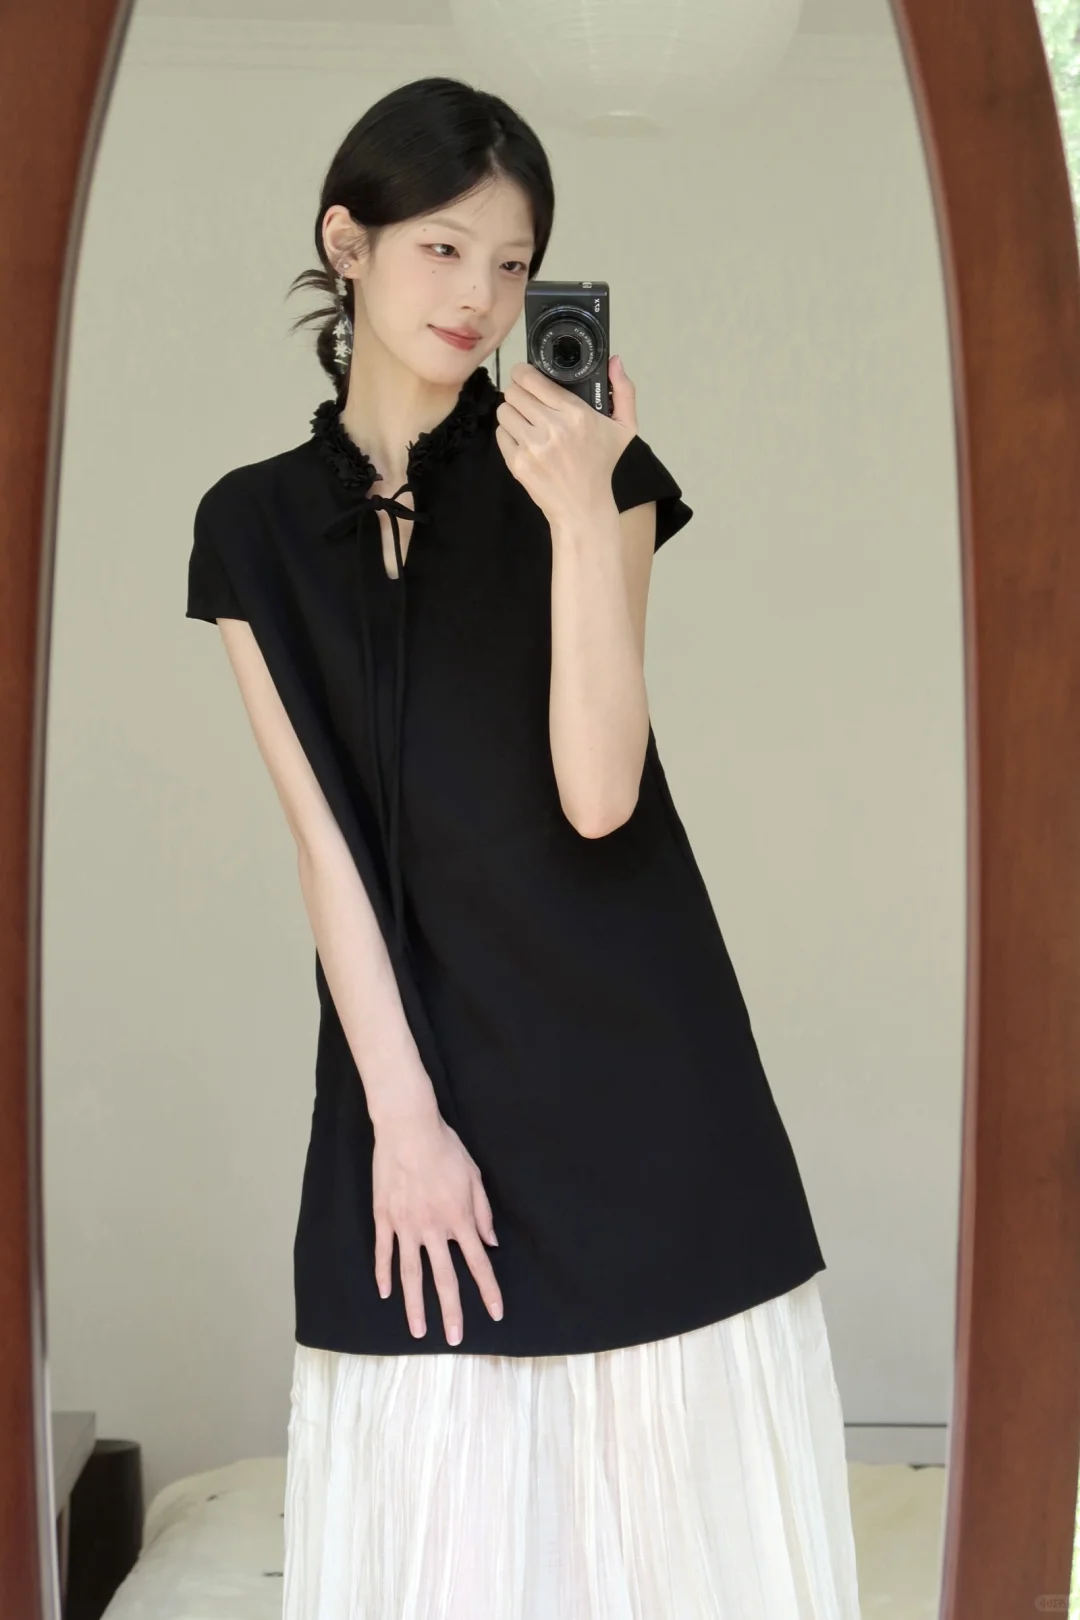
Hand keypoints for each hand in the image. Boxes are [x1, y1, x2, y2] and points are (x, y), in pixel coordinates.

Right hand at [372, 1109, 502, 1344]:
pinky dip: (384, 1274)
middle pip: (445, 1278)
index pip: (478, 1263)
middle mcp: (433, 1228)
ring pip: (412, 1274)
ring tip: (418, 1330)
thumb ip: (482, 1213)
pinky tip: (386, 1293)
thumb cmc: (446, 1149)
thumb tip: (490, 1243)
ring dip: (415, 1305)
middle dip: (452, 1311)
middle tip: (454, 1338)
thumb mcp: (474, 1177)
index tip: (495, 1313)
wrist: (408, 1129)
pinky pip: (384, 1252)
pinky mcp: (384, 1217)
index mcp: (459, 1218)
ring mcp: (405, 1225)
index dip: (488, 1290)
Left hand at [494, 356, 637, 525]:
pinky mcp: (518, 463)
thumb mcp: (624, 429)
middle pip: (514, 391)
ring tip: (525, 420)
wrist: (584, 508)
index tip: (526, 376)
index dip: (524, 373)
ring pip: (504, 410)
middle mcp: (553, 428)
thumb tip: (615, 361)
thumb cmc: (602, 465)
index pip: (532, 379)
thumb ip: (623, 391)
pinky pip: (500, 434)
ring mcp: (533, 447)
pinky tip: (524, 440)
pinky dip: (509, 434)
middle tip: (526, 400)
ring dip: (512, 412)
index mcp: (576, 414)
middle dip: (518, 392)